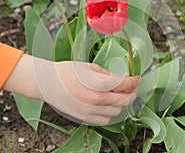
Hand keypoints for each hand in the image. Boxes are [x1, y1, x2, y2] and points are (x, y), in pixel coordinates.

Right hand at [4, 54, 139, 124]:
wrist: (47, 83)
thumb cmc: (67, 71)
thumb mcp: (89, 67)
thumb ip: (107, 75)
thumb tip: (121, 78)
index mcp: (97, 84)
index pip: (124, 84)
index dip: (134, 80)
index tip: (136, 77)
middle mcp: (96, 100)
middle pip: (124, 100)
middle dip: (131, 92)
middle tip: (131, 86)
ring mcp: (90, 111)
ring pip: (117, 111)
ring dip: (120, 102)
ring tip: (116, 93)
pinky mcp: (85, 118)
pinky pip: (106, 119)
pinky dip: (110, 112)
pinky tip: (106, 103)